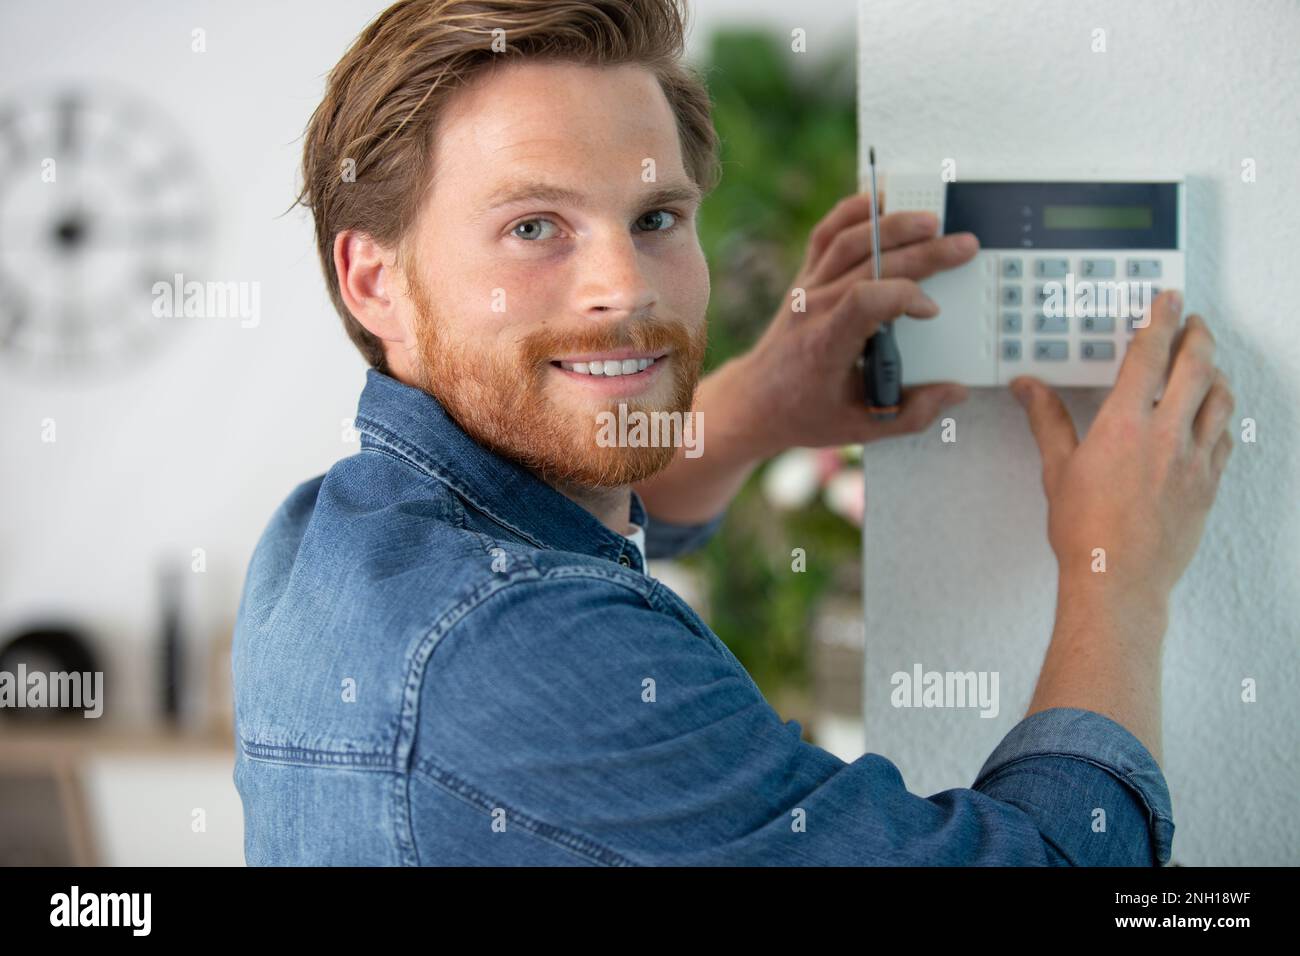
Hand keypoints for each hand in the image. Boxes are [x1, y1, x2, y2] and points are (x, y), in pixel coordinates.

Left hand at [735, 193, 979, 456]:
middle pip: (869, 262)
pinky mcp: (804, 277)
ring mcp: (806, 287)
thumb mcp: (861, 428)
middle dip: (923, 251)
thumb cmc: (808, 413)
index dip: (904, 296)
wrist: (757, 400)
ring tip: (932, 220)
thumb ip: (912, 413)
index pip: (865, 300)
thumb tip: (956, 392)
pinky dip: (853, 211)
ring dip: (893, 223)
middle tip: (964, 245)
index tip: (930, 311)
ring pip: (849, 239)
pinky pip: (827, 233)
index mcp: (827, 344)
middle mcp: (814, 307)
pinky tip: (884, 202)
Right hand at [1011, 290, 1234, 605]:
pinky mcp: (1209, 484)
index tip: (1167, 300)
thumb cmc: (1085, 532)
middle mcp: (1167, 435)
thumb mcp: (1057, 470)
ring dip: (1217, 371)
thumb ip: (1047, 420)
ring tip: (1207, 361)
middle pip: (1197, 366)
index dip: (1160, 320)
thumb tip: (1027, 388)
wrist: (1118, 580)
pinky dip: (1222, 415)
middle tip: (1193, 320)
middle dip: (1197, 335)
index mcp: (1124, 425)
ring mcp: (1195, 460)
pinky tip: (1213, 414)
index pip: (1150, 355)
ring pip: (1221, 397)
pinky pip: (1226, 436)